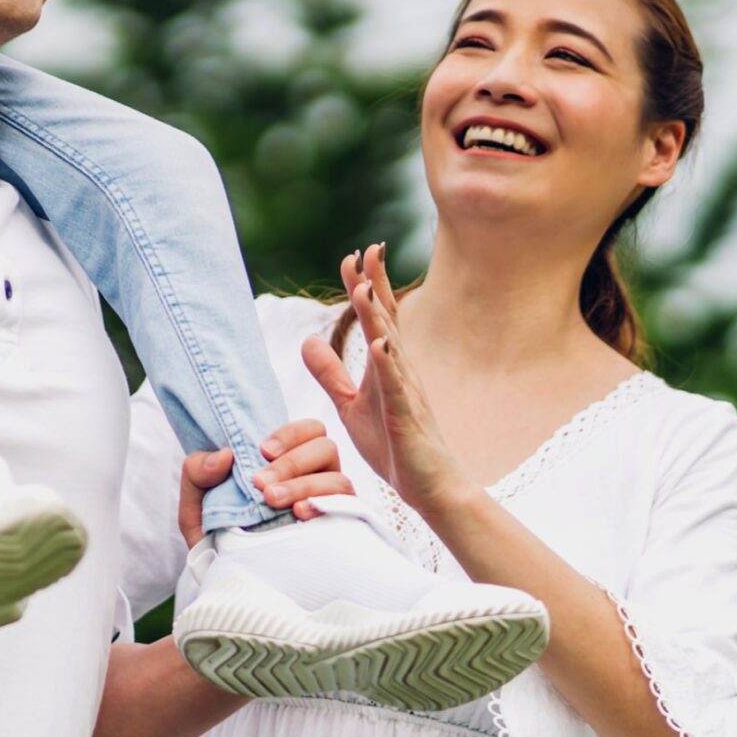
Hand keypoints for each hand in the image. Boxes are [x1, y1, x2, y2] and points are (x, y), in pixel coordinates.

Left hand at [177, 421, 353, 546]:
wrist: (225, 585)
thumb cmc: (215, 538)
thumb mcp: (196, 505)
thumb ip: (198, 472)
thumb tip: (226, 455)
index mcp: (285, 463)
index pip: (308, 431)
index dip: (290, 434)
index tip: (263, 451)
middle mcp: (313, 479)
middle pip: (325, 447)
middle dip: (293, 462)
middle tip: (262, 485)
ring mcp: (327, 505)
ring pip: (338, 478)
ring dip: (304, 484)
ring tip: (273, 502)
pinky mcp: (338, 531)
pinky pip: (347, 509)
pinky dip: (326, 505)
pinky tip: (302, 514)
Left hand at [301, 245, 470, 521]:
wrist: (428, 488)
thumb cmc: (393, 444)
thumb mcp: (349, 404)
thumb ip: (329, 373)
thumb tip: (307, 340)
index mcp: (386, 365)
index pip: (375, 317)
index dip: (364, 285)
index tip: (351, 254)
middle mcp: (399, 370)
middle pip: (387, 319)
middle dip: (376, 284)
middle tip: (368, 248)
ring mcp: (406, 393)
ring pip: (391, 346)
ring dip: (378, 316)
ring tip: (364, 288)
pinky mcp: (406, 419)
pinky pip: (397, 388)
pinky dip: (388, 365)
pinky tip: (380, 344)